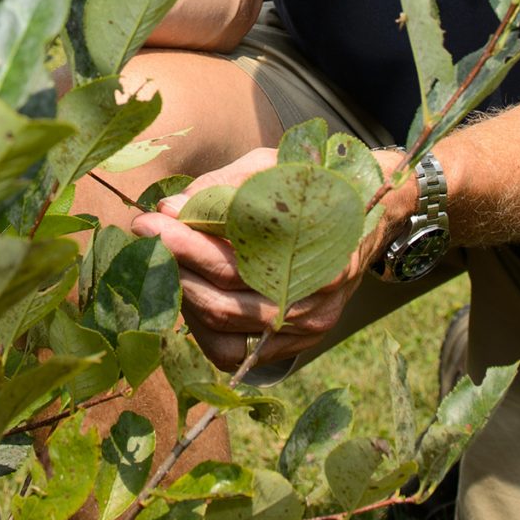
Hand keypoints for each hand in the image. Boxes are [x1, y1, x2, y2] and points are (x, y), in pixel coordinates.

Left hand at [130, 147, 413, 372]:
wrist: (374, 208)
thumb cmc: (314, 181)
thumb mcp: (272, 167)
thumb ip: (220, 189)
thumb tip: (170, 210)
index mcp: (314, 248)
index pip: (233, 260)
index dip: (184, 243)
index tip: (148, 221)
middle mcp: (317, 295)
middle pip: (226, 301)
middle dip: (175, 270)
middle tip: (146, 239)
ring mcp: (312, 323)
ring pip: (228, 331)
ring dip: (185, 300)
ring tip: (167, 265)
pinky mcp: (303, 340)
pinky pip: (240, 352)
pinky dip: (206, 329)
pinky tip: (193, 295)